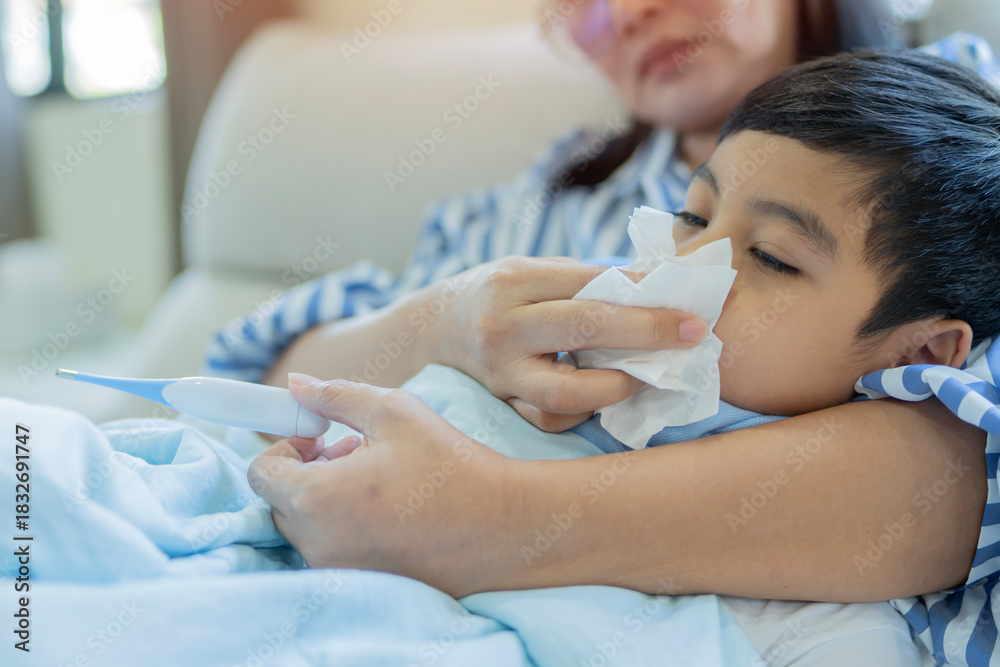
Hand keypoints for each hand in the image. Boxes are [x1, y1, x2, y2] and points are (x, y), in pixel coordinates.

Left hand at [247, 375, 521, 596]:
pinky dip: (345, 525)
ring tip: (376, 475)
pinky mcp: (361, 582)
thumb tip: (294, 384)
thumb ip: (335, 396)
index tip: (320, 435)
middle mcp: (317, 542)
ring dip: (326, 496)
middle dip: (307, 470)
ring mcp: (338, 568)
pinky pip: (332, 548)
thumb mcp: (393, 412)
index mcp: (317, 498)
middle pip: (281, 500)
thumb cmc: (449, 464)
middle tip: (353, 449)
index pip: (261, 472)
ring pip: (307, 526)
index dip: (286, 445)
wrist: (502, 524)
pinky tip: (388, 506)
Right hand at [420, 257, 706, 430]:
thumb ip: (585, 281)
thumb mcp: (531, 272)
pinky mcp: (499, 404)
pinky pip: (550, 419)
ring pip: (567, 391)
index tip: (689, 304)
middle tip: (692, 334)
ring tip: (646, 376)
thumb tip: (660, 287)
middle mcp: (502, 325)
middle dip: (647, 331)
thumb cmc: (498, 295)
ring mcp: (498, 371)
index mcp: (514, 280)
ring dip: (618, 386)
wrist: (432, 330)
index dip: (644, 295)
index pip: (590, 284)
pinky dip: (584, 412)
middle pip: (586, 327)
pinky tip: (601, 395)